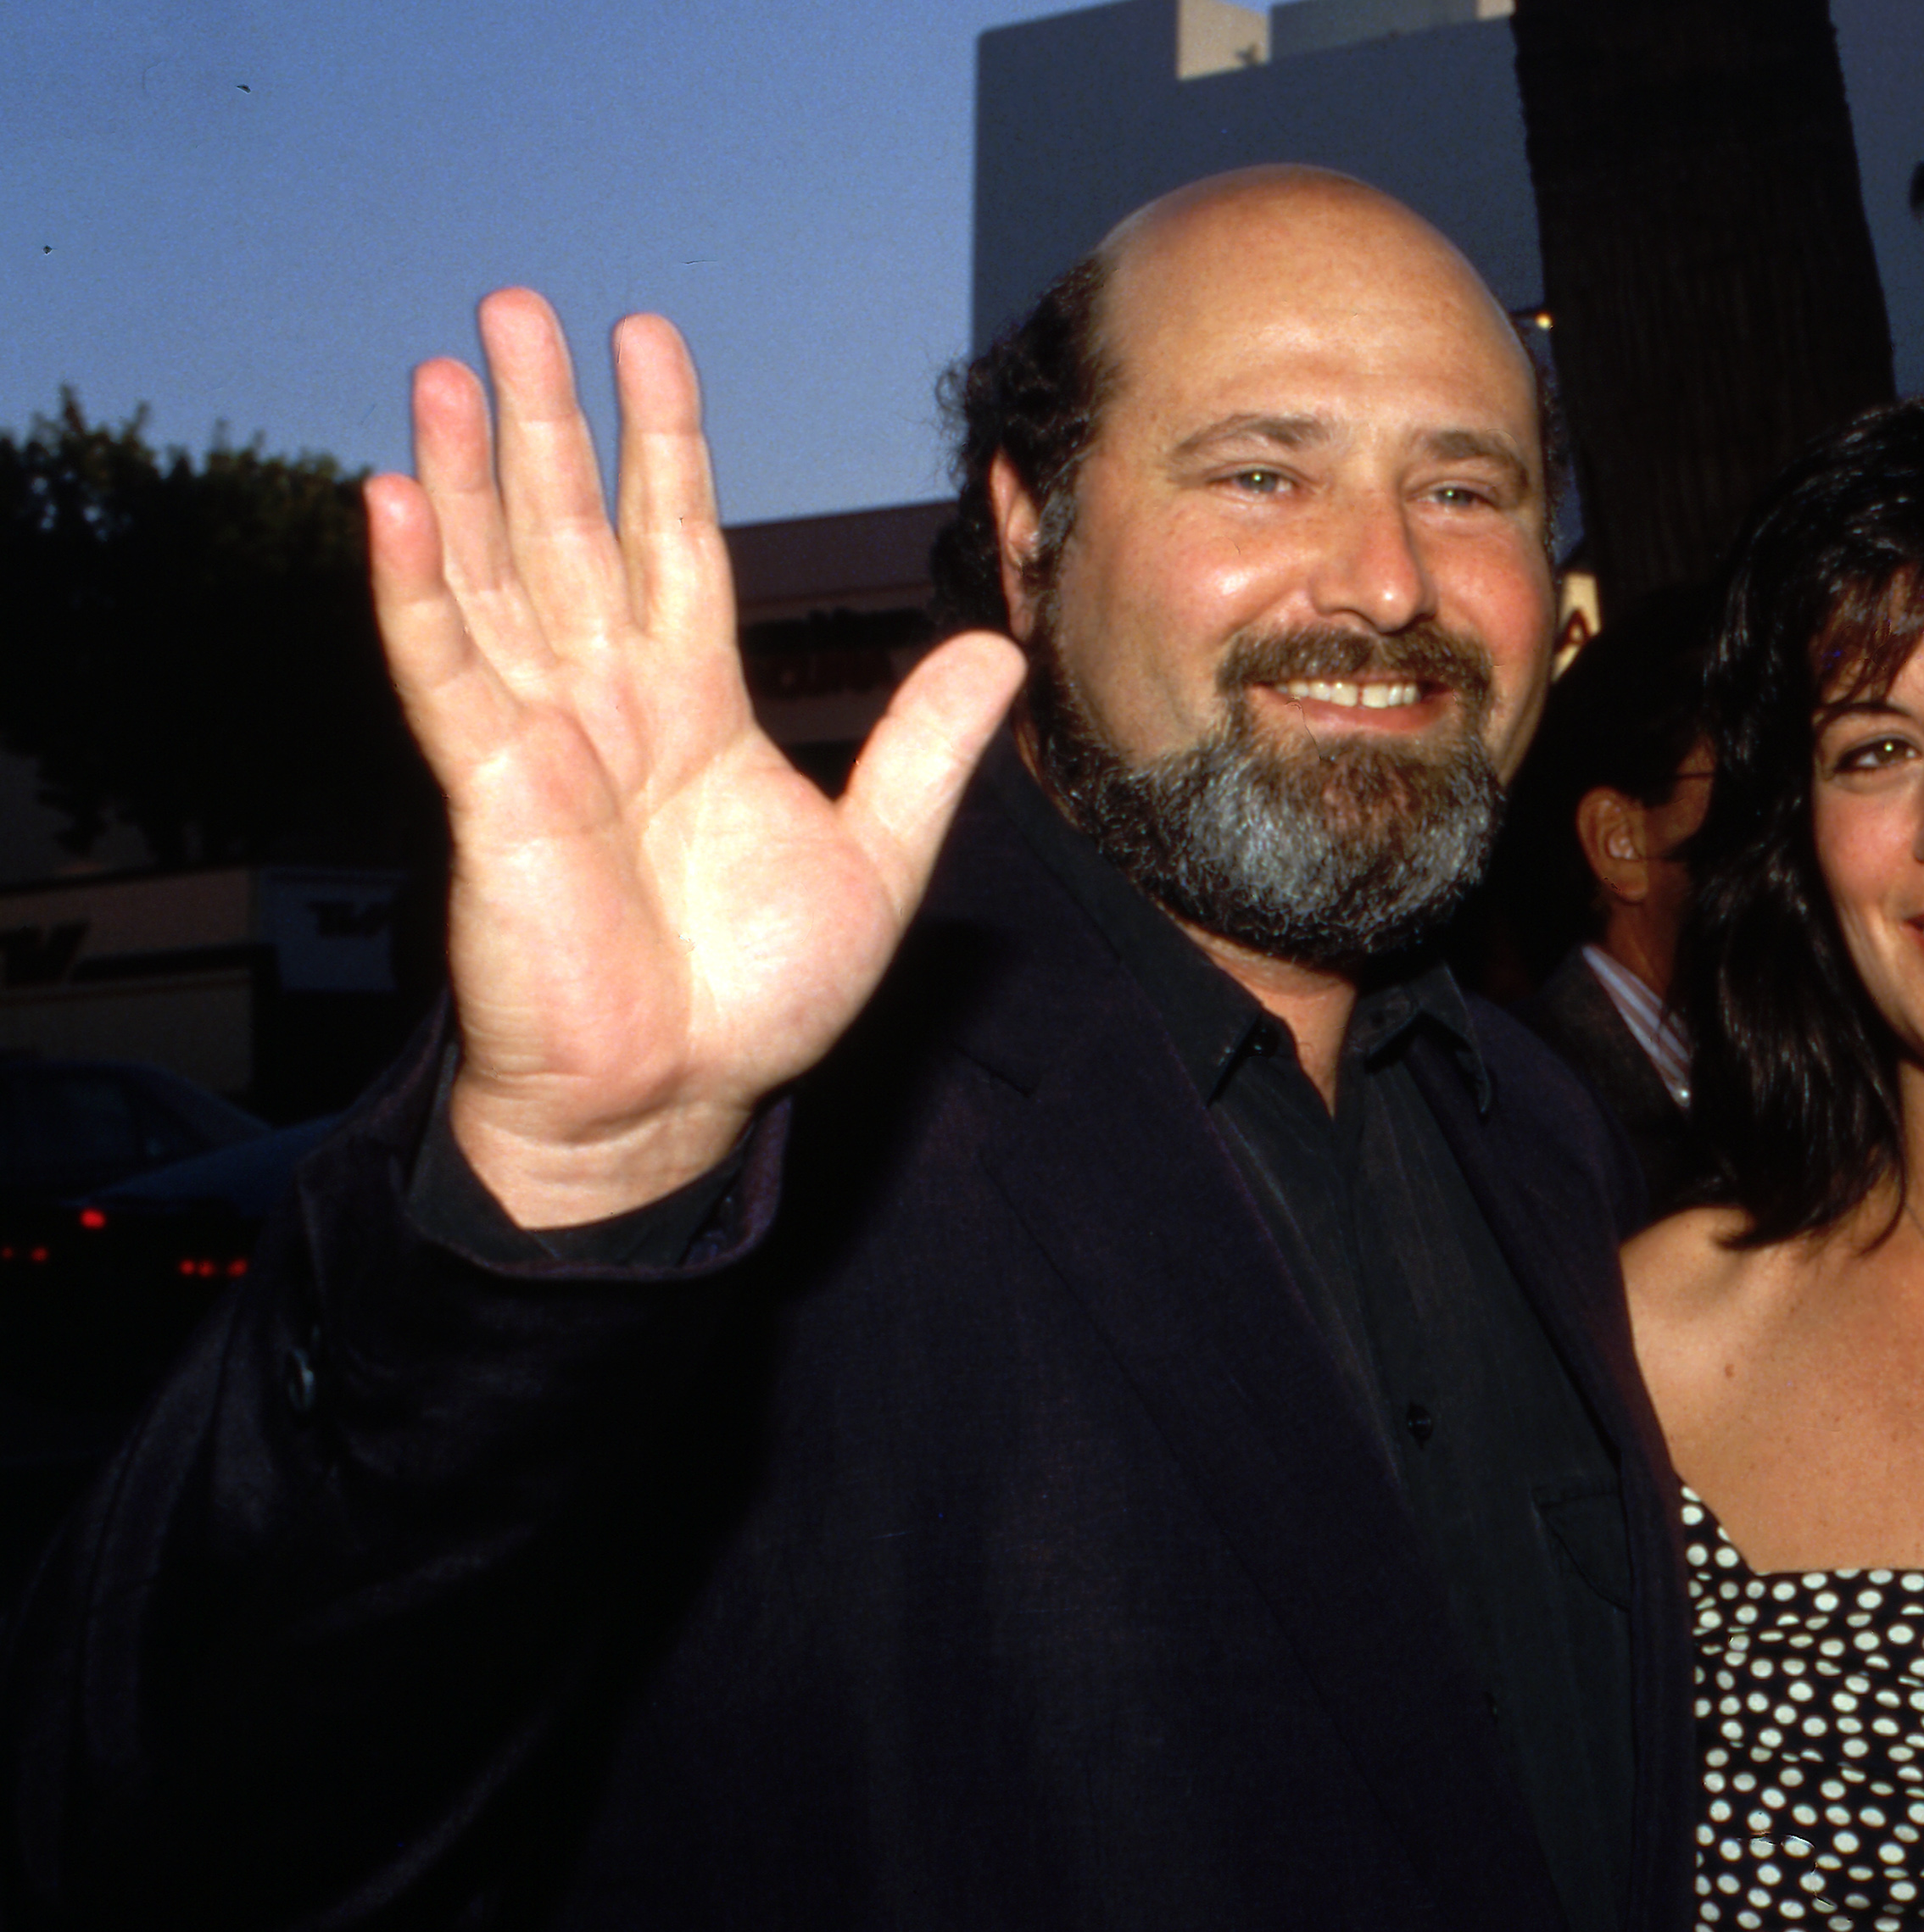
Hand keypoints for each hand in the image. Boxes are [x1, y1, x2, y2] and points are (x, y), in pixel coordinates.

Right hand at [368, 291, 1024, 1226]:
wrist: (678, 1102)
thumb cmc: (757, 999)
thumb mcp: (878, 855)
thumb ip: (923, 746)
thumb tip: (998, 649)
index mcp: (696, 709)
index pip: (675, 542)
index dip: (661, 441)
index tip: (645, 339)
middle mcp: (610, 705)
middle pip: (571, 531)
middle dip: (544, 418)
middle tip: (514, 303)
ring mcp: (541, 740)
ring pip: (495, 578)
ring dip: (463, 472)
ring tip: (442, 367)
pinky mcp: (490, 791)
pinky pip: (443, 673)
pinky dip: (415, 588)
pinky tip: (389, 500)